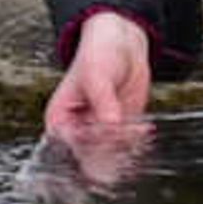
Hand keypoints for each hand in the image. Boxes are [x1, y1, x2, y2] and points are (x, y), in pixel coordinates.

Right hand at [41, 8, 155, 168]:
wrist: (123, 44)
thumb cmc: (98, 53)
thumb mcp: (97, 75)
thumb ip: (104, 102)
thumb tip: (111, 125)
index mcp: (60, 121)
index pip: (69, 148)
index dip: (87, 147)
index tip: (106, 134)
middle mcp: (78, 132)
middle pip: (90, 159)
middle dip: (109, 149)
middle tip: (124, 130)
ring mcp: (99, 134)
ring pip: (111, 158)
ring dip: (125, 147)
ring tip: (135, 126)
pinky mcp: (119, 133)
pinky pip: (127, 149)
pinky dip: (136, 142)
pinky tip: (142, 126)